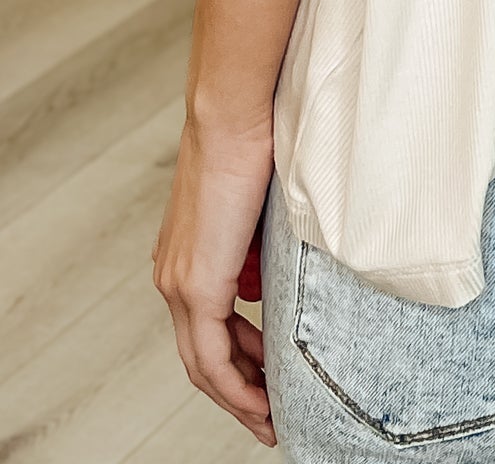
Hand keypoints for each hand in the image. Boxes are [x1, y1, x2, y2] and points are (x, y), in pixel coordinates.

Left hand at [152, 112, 277, 445]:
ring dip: (239, 398)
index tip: (267, 376)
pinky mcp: (195, 285)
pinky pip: (212, 357)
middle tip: (271, 412)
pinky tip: (262, 403)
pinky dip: (236, 387)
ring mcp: (179, 283)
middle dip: (239, 390)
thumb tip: (284, 265)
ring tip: (271, 419)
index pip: (205, 327)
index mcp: (184, 257)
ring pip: (204, 365)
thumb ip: (262, 241)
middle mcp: (172, 276)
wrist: (230, 113)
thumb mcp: (258, 204)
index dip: (237, 360)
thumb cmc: (253, 139)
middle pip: (202, 356)